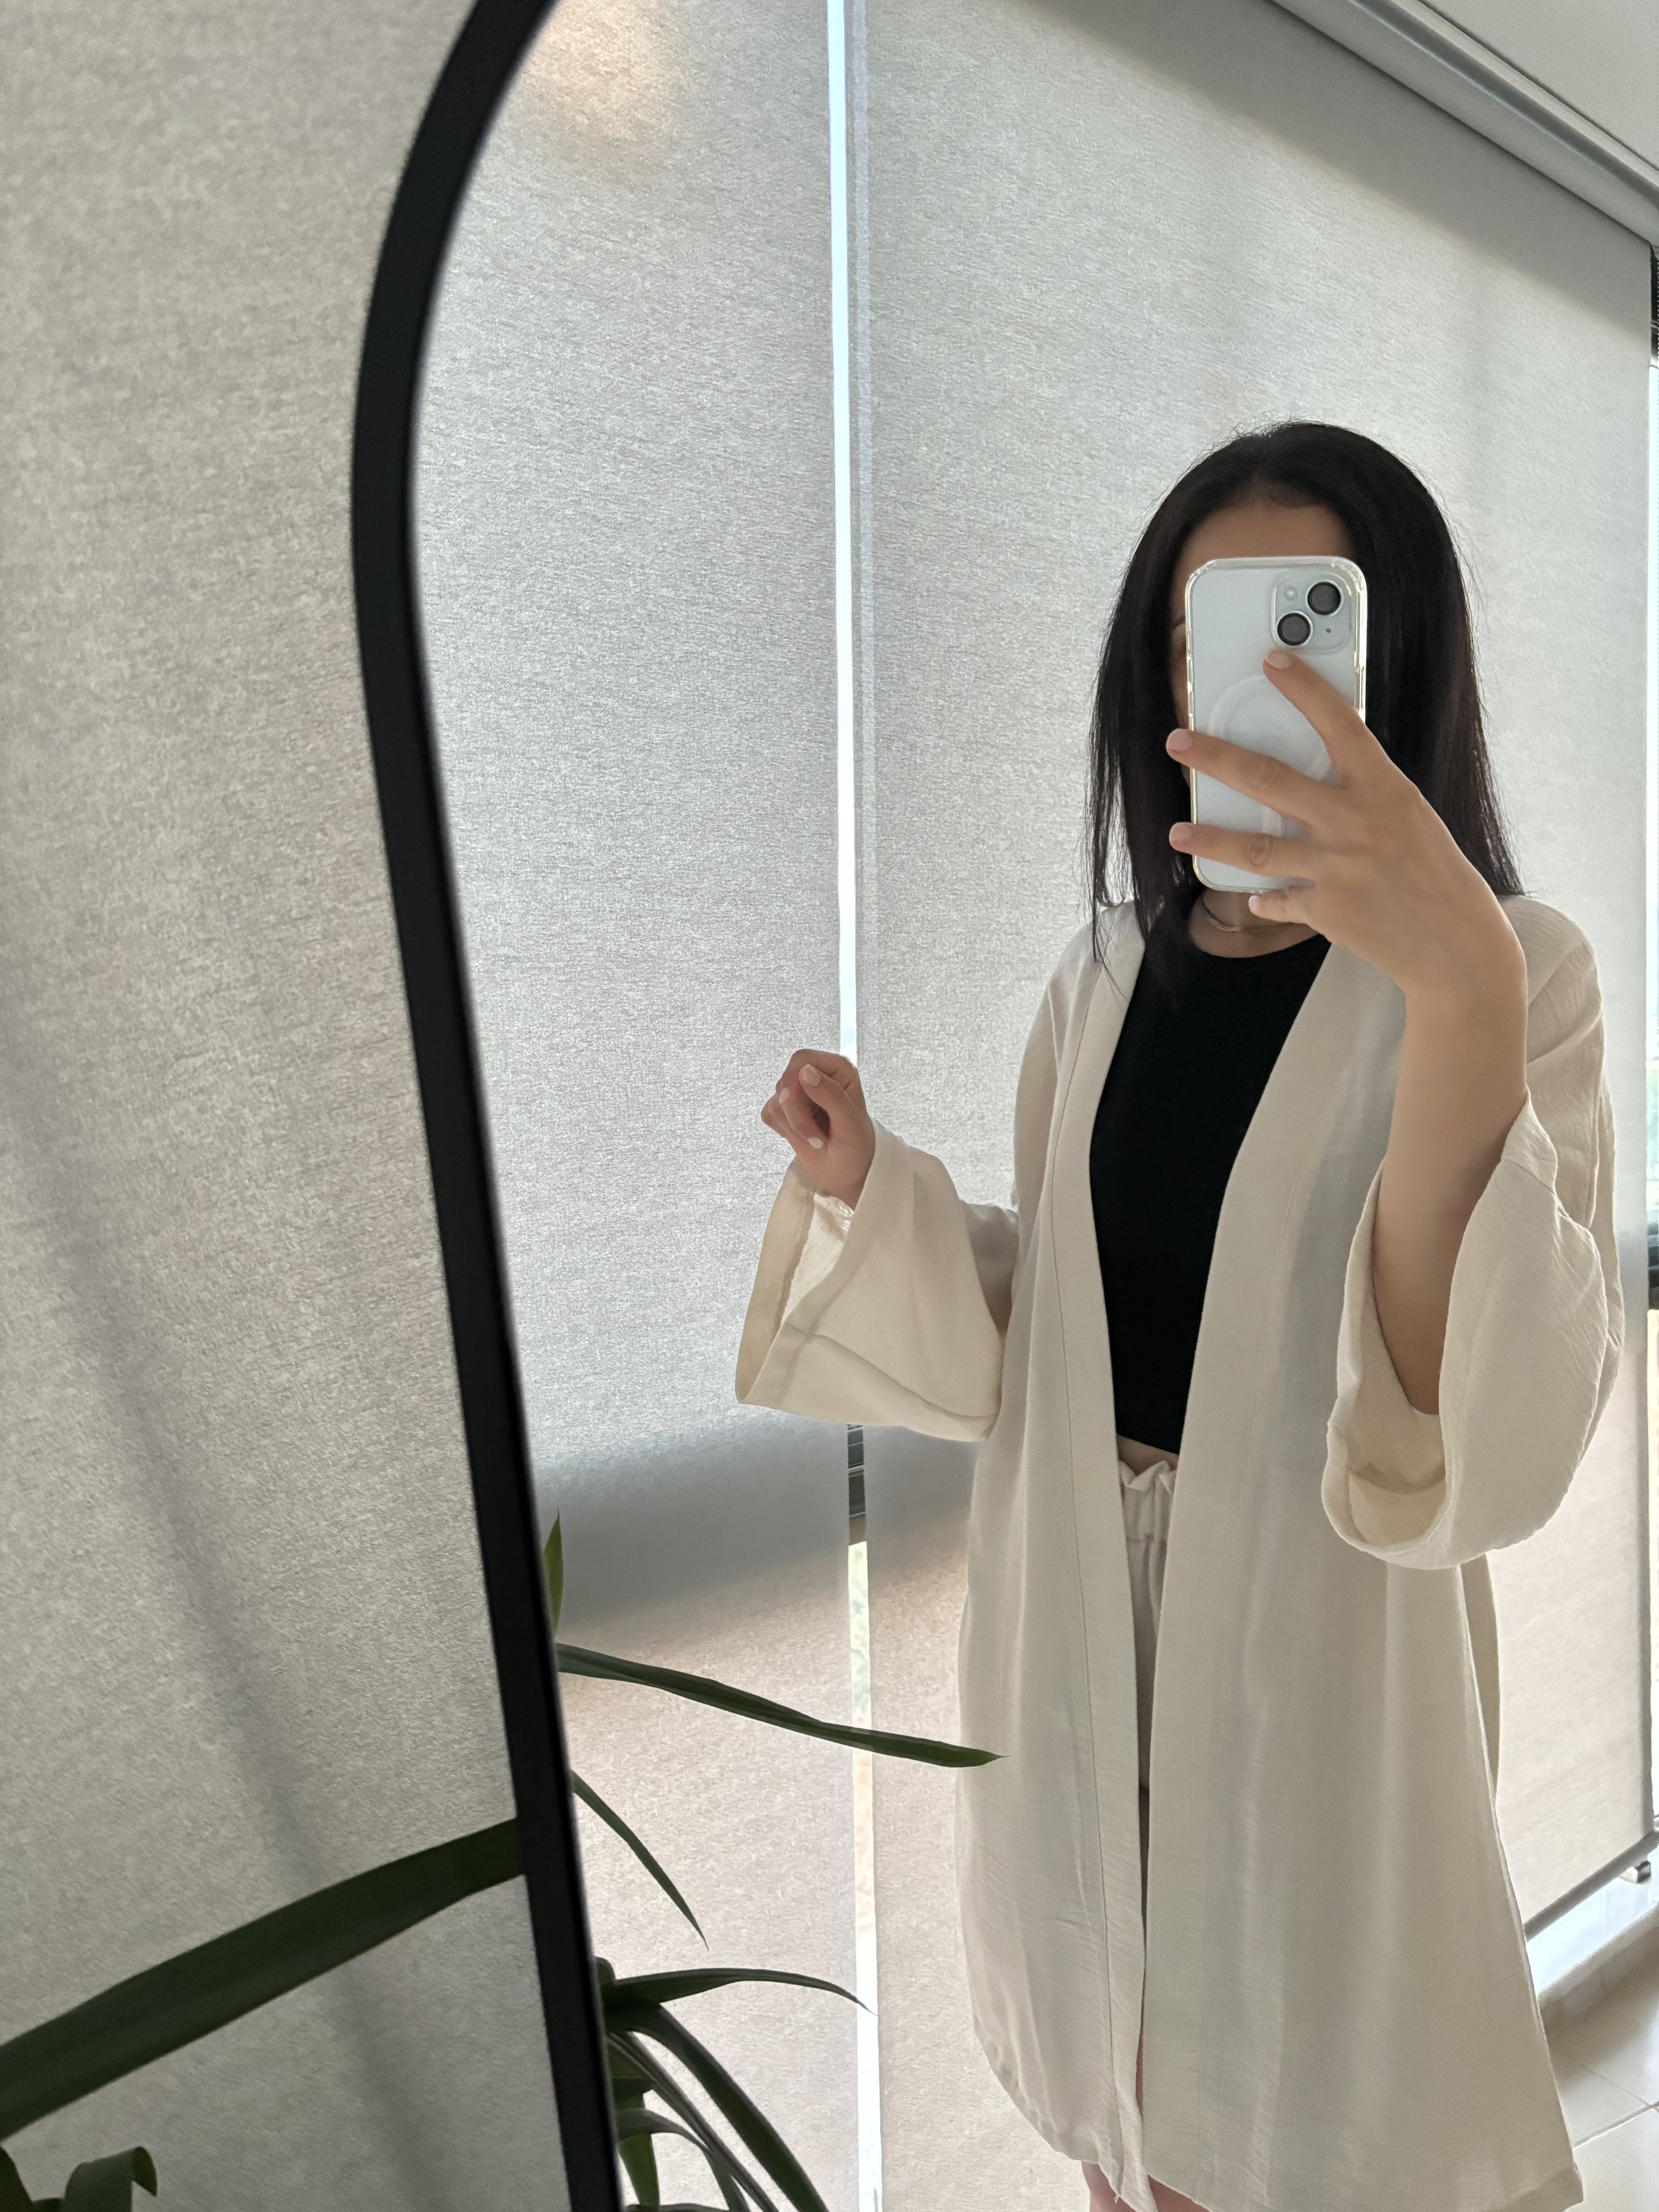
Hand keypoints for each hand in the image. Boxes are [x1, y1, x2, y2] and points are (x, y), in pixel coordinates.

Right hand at [760, 1050, 875, 1207]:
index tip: (808, 1108)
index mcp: (837, 1070)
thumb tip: (804, 1071)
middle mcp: (816, 1076)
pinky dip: (784, 1130)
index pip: (802, 1059)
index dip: (797, 1081)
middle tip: (816, 1136)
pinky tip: (803, 1138)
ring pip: (776, 1100)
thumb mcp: (850, 1123)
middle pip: (786, 1080)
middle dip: (796, 1112)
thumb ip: (831, 1095)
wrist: (848, 1174)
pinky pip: (768, 1113)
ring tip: (816, 1138)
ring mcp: (798, 1094)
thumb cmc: (857, 1147)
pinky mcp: (784, 1111)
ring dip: (794, 1126)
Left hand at [1166, 650, 1524, 1007]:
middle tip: (1178, 742)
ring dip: (1209, 839)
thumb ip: (1363, 795)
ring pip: (1254, 847)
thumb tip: (1312, 782)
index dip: (1304, 688)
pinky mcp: (1325, 909)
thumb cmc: (1435, 874)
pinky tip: (1253, 897)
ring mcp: (1336, 866)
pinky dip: (1264, 899)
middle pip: (1270, 778)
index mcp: (1384, 787)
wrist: (1457, 945)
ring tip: (1177, 833)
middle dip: (1216, 757)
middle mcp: (1355, 821)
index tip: (1272, 660)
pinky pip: (1277, 900)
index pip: (1339, 723)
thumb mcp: (1408, 816)